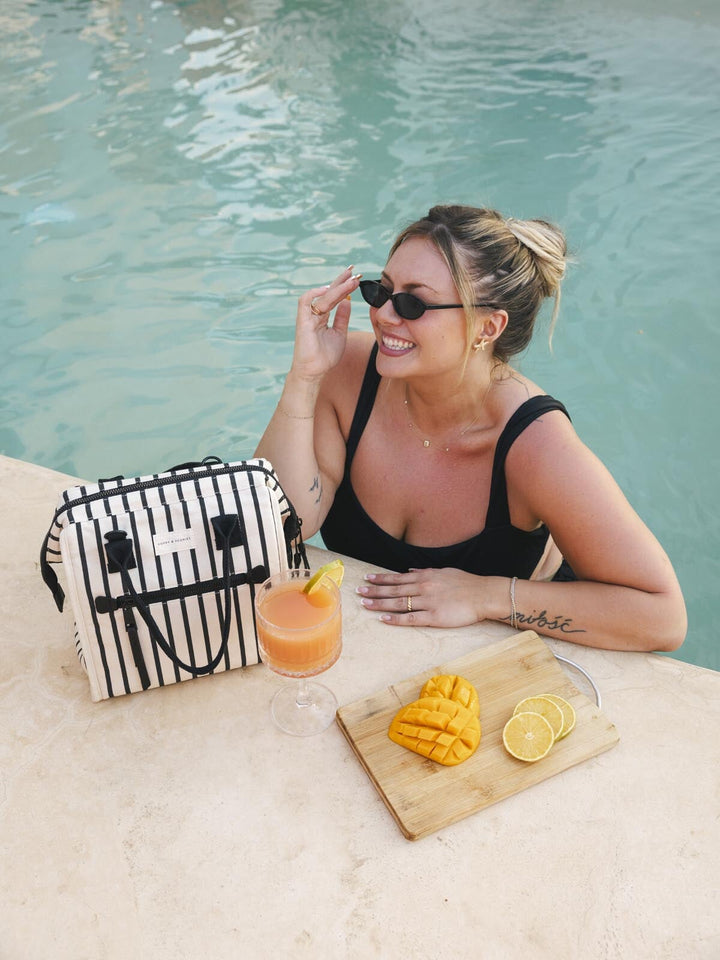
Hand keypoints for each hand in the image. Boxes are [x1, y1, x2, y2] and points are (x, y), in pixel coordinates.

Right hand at [291, 266, 361, 380]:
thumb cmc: (325, 357)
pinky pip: (305, 301)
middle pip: (329, 292)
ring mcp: (308, 316)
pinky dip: (314, 293)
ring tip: (351, 279)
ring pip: (323, 296)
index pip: (334, 297)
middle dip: (342, 280)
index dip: (345, 286)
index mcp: (323, 316)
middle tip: (355, 270)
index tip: (357, 277)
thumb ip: (342, 317)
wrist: (314, 372)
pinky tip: (328, 288)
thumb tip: (348, 300)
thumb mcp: (340, 334)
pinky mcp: (302, 321)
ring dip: (337, 287)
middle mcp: (315, 314)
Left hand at [357, 567, 487, 627]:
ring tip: (364, 604)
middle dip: (374, 590)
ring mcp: (427, 602)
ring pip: (398, 603)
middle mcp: (423, 587)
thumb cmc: (466, 583)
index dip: (381, 578)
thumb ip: (426, 571)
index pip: (397, 577)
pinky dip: (395, 619)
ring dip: (379, 603)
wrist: (483, 594)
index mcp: (425, 576)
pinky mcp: (434, 617)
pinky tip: (383, 619)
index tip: (367, 578)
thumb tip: (411, 570)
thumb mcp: (444, 571)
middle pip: (393, 589)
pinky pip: (410, 618)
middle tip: (358, 592)